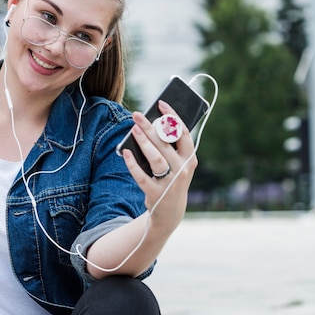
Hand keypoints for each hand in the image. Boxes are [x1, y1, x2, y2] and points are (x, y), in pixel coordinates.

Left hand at [122, 100, 197, 232]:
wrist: (169, 211)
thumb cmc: (171, 179)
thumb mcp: (177, 164)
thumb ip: (169, 147)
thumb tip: (151, 125)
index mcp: (190, 159)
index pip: (183, 133)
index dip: (172, 117)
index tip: (161, 103)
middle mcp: (182, 170)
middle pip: (165, 144)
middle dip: (151, 127)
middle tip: (137, 115)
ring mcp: (169, 183)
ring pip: (155, 159)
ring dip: (144, 143)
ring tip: (133, 130)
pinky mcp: (155, 193)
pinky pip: (142, 176)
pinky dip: (133, 164)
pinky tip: (125, 152)